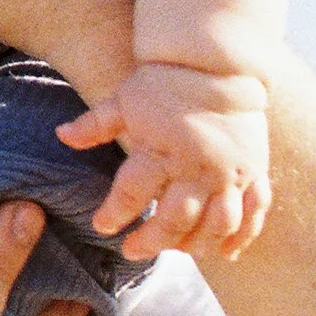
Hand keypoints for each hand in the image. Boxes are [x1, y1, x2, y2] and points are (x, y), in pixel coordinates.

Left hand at [60, 64, 272, 260]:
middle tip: (132, 251)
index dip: (114, 214)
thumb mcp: (124, 101)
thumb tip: (61, 135)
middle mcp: (198, 168)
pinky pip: (254, 212)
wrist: (215, 62)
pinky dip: (243, 236)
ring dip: (196, 244)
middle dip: (152, 241)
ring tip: (177, 251)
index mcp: (162, 151)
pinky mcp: (253, 171)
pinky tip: (226, 254)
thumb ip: (95, 125)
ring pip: (216, 224)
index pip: (131, 195)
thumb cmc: (164, 81)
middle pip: (175, 220)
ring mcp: (230, 173)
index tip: (102, 226)